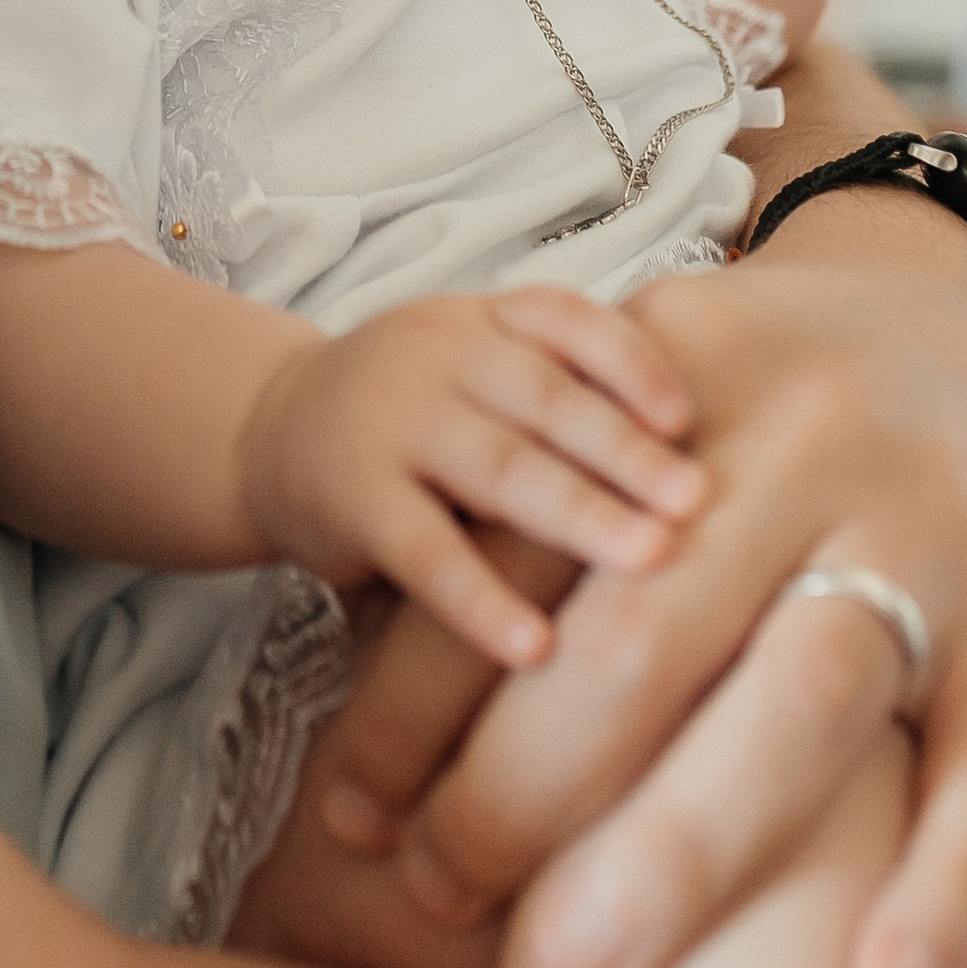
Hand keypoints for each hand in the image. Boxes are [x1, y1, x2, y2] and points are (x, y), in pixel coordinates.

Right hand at [235, 292, 705, 670]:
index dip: (630, 363)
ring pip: (496, 467)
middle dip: (625, 450)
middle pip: (544, 397)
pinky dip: (481, 600)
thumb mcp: (471, 368)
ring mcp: (391, 425)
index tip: (688, 419)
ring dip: (577, 514)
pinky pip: (424, 552)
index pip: (565, 321)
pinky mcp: (352, 500)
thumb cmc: (410, 411)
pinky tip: (536, 646)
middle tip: (697, 501)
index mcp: (480, 322)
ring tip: (648, 560)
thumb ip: (556, 390)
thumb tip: (700, 451)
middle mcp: (438, 359)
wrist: (267, 429)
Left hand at [303, 137, 966, 967]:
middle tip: (431, 901)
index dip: (419, 696)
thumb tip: (372, 635)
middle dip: (518, 785)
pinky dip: (948, 887)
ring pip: (802, 695)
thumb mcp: (647, 396)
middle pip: (640, 635)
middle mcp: (796, 462)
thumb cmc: (766, 392)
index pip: (521, 558)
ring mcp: (921, 542)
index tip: (351, 818)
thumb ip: (545, 503)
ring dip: (686, 842)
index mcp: (675, 407)